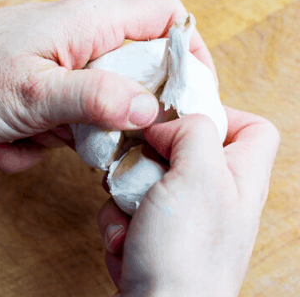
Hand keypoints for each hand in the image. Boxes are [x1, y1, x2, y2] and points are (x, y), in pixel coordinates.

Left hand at [0, 0, 217, 172]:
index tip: (192, 96)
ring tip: (28, 138)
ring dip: (70, 136)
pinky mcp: (47, 95)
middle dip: (118, 116)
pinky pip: (66, 124)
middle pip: (137, 75)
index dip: (189, 51)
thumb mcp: (35, 92)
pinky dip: (43, 141)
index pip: (166, 19)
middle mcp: (83, 42)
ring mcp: (64, 71)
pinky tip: (10, 142)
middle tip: (94, 140)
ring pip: (100, 109)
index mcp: (90, 24)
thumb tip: (152, 106)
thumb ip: (95, 97)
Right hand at [97, 107, 278, 295]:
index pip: (251, 128)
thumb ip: (192, 132)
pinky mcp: (154, 238)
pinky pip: (127, 211)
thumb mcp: (199, 176)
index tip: (177, 117)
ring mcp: (183, 220)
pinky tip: (124, 240)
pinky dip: (117, 222)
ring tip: (129, 213)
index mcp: (241, 178)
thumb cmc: (188, 255)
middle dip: (149, 156)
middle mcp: (216, 197)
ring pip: (145, 180)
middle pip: (182, 150)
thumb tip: (168, 123)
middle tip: (136, 163)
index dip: (217, 114)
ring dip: (124, 192)